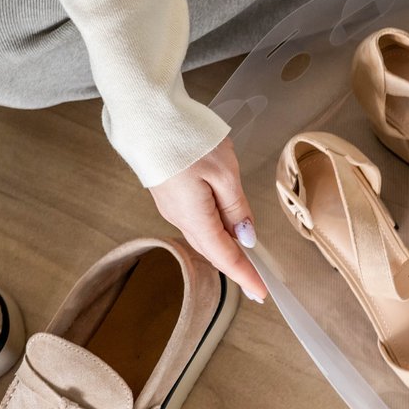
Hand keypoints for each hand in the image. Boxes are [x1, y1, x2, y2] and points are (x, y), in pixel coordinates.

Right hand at [149, 137, 268, 301]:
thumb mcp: (225, 173)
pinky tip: (225, 229)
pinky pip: (196, 221)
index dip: (245, 276)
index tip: (261, 292)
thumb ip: (236, 208)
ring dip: (224, 249)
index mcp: (195, 218)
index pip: (225, 257)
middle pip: (213, 250)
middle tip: (256, 284)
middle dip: (236, 268)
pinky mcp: (169, 194)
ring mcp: (171, 207)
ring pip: (204, 236)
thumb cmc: (187, 140)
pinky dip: (213, 231)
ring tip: (245, 260)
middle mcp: (180, 218)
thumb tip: (245, 237)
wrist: (147, 116)